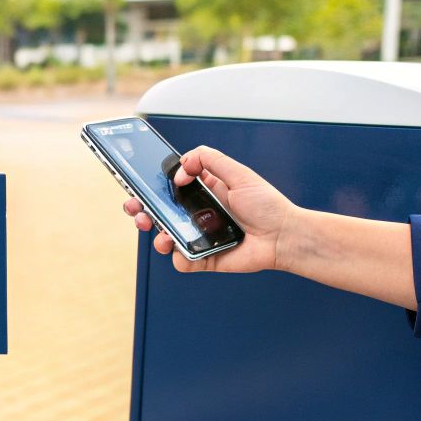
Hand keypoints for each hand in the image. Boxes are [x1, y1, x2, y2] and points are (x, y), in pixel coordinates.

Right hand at [122, 145, 298, 273]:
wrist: (284, 237)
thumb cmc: (267, 205)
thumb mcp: (239, 173)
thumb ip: (210, 159)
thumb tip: (182, 165)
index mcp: (205, 191)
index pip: (171, 186)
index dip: (153, 185)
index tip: (141, 184)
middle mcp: (199, 213)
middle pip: (161, 211)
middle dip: (142, 209)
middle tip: (136, 209)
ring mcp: (200, 236)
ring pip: (166, 235)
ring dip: (155, 233)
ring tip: (159, 232)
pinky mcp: (205, 257)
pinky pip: (183, 260)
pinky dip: (178, 257)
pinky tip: (180, 249)